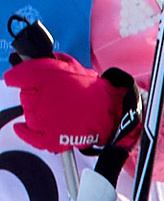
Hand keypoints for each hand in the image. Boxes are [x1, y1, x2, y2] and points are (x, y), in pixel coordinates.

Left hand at [9, 53, 133, 151]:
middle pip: (24, 96)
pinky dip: (25, 132)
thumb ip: (47, 62)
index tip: (22, 79)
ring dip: (36, 111)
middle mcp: (40, 98)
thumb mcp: (68, 66)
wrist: (109, 111)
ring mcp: (44, 119)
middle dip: (34, 94)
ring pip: (28, 114)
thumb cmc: (91, 91)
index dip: (21, 78)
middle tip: (52, 95)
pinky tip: (22, 127)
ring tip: (54, 109)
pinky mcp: (50, 137)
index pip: (17, 77)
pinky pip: (31, 136)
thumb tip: (35, 63)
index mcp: (44, 77)